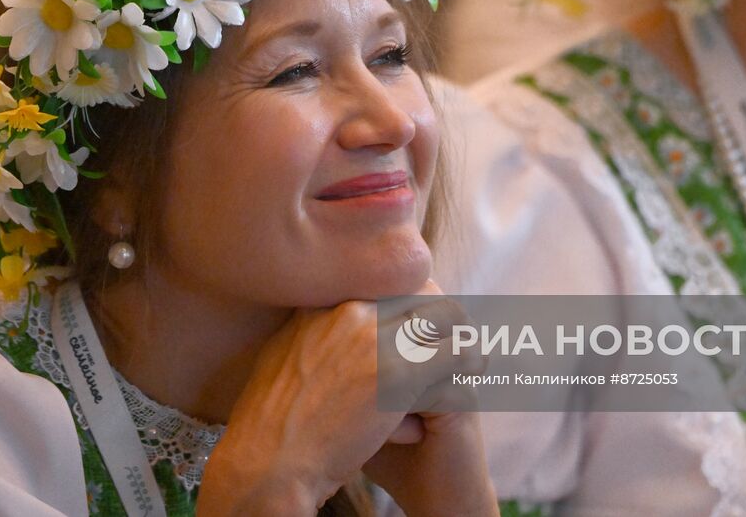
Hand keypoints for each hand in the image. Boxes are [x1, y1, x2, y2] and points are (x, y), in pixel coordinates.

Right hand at [197, 285, 485, 513]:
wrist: (267, 462)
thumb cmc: (271, 423)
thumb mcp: (280, 356)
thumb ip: (308, 330)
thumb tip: (316, 321)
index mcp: (321, 303)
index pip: (385, 283)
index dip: (410, 299)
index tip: (423, 317)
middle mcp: (349, 310)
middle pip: (416, 291)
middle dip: (438, 314)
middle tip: (455, 332)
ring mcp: (374, 338)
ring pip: (443, 314)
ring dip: (459, 333)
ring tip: (471, 350)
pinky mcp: (399, 371)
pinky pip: (455, 352)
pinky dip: (470, 359)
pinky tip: (478, 367)